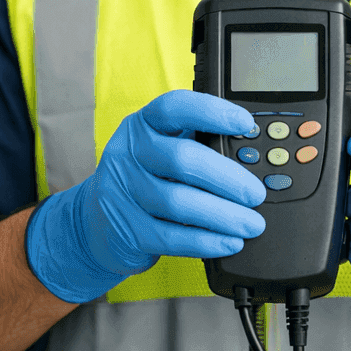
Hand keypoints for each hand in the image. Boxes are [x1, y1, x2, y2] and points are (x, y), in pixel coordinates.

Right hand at [26, 90, 266, 302]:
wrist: (94, 222)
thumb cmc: (145, 178)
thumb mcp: (164, 149)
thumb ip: (199, 145)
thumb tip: (251, 156)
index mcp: (143, 124)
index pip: (174, 108)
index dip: (212, 112)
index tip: (246, 124)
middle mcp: (128, 153)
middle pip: (182, 159)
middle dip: (227, 178)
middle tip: (256, 193)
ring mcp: (123, 192)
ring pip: (178, 202)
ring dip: (223, 216)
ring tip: (252, 223)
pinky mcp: (127, 228)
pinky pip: (171, 237)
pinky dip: (206, 241)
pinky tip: (230, 242)